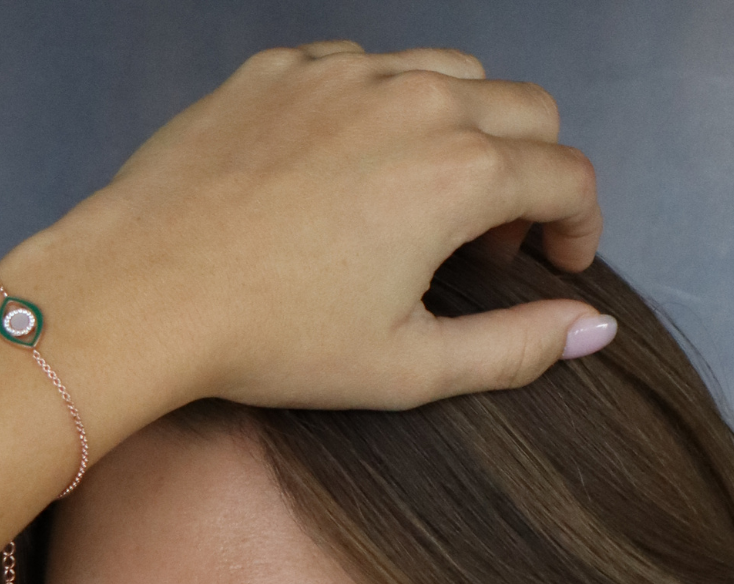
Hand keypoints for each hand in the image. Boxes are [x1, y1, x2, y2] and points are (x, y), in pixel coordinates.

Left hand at [66, 42, 603, 409]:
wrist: (142, 292)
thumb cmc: (267, 339)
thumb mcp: (404, 368)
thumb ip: (513, 347)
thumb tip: (591, 327)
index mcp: (458, 173)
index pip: (566, 175)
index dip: (578, 224)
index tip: (558, 260)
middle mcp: (412, 101)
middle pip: (523, 110)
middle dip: (531, 174)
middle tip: (489, 243)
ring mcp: (340, 76)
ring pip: (446, 73)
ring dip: (464, 129)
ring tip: (423, 200)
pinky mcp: (277, 71)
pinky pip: (360, 66)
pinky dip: (382, 106)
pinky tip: (350, 165)